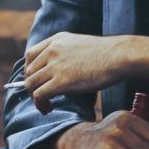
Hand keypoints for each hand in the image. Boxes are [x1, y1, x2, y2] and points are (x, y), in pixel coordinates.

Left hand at [23, 31, 148, 113]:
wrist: (119, 56)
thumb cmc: (108, 54)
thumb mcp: (81, 45)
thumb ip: (67, 54)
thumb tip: (60, 72)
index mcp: (57, 40)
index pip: (31, 55)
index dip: (30, 70)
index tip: (36, 81)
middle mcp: (52, 50)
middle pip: (29, 71)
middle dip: (32, 86)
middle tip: (42, 97)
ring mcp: (55, 65)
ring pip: (31, 84)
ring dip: (35, 98)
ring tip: (45, 105)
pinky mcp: (61, 81)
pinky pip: (40, 95)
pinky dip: (40, 104)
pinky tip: (48, 108)